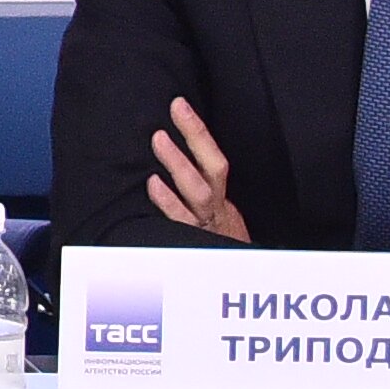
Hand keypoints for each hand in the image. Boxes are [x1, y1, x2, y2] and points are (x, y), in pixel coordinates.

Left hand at [145, 98, 254, 240]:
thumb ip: (197, 190)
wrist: (237, 284)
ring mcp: (204, 225)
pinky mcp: (193, 242)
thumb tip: (171, 159)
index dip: (197, 132)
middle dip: (195, 137)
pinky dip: (168, 202)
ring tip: (160, 139)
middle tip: (176, 110)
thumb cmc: (216, 245)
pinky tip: (152, 185)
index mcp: (220, 199)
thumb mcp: (215, 216)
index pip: (213, 159)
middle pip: (211, 168)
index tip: (178, 104)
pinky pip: (181, 220)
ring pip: (197, 191)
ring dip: (180, 164)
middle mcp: (215, 209)